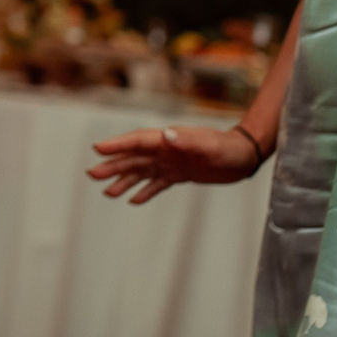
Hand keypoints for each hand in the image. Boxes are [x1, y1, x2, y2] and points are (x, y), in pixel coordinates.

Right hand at [86, 123, 265, 203]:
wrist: (243, 156)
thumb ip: (187, 141)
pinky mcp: (180, 175)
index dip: (117, 145)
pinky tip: (133, 200)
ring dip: (124, 180)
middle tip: (93, 174)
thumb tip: (166, 135)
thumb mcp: (208, 145)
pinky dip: (145, 192)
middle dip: (113, 165)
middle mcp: (166, 150)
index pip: (137, 141)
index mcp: (168, 140)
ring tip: (107, 192)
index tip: (98, 149)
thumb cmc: (227, 148)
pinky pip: (157, 184)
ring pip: (142, 172)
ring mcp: (171, 163)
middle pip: (134, 158)